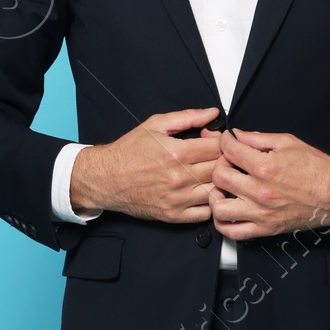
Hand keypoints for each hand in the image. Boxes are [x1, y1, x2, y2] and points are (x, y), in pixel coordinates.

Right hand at [70, 108, 222, 222]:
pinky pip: (206, 213)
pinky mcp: (173, 216)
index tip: (214, 140)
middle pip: (220, 169)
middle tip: (215, 156)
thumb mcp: (156, 125)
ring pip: (217, 191)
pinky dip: (210, 202)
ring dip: (219, 182)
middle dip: (223, 160)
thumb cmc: (129, 151)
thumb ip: (188, 117)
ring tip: (210, 173)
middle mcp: (178, 178)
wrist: (106, 178)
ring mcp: (177, 199)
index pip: (218, 148)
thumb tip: (213, 114)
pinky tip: (203, 191)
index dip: (221, 141)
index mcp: (176, 153)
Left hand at [210, 128, 329, 240]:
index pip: (229, 150)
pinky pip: (232, 232)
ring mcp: (261, 212)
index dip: (224, 141)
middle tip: (228, 163)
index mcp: (266, 167)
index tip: (227, 141)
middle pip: (218, 176)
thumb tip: (238, 135)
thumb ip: (259, 138)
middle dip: (219, 164)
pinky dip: (223, 223)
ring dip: (216, 195)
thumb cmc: (317, 169)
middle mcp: (260, 191)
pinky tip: (228, 210)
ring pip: (219, 207)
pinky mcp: (265, 228)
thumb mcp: (289, 143)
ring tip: (224, 189)